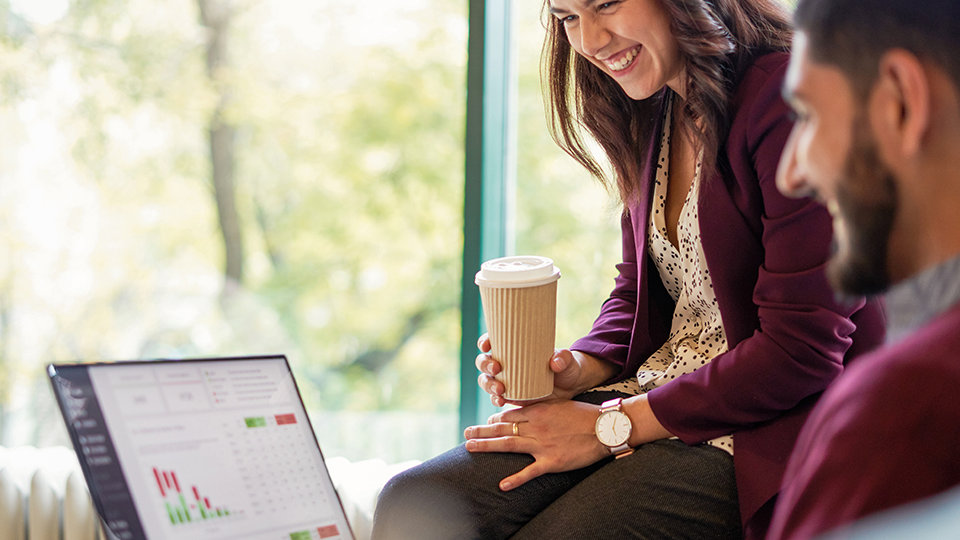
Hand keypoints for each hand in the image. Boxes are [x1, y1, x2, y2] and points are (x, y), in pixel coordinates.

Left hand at [463, 399, 607, 490]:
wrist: (605, 428)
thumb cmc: (584, 415)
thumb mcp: (560, 403)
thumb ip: (541, 406)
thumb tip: (526, 409)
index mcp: (538, 411)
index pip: (509, 414)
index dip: (494, 419)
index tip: (486, 423)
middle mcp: (536, 426)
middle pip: (502, 428)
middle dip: (481, 431)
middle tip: (466, 432)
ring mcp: (542, 444)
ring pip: (509, 444)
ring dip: (487, 446)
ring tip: (469, 447)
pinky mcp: (552, 461)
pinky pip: (530, 472)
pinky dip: (516, 479)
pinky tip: (503, 485)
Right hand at [475, 334, 589, 406]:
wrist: (571, 387)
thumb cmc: (566, 366)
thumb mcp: (567, 360)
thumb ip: (563, 358)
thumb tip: (555, 361)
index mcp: (515, 348)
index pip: (493, 341)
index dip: (485, 341)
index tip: (487, 345)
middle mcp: (506, 363)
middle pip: (484, 362)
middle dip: (485, 364)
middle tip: (496, 368)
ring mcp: (507, 380)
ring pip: (487, 381)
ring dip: (488, 384)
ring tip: (500, 389)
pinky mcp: (511, 396)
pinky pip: (496, 398)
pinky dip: (495, 399)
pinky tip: (501, 401)